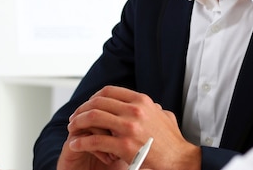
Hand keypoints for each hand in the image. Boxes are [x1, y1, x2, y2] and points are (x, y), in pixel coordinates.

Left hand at [64, 86, 200, 169]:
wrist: (180, 160)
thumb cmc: (172, 142)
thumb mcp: (164, 116)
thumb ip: (153, 108)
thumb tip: (151, 105)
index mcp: (142, 101)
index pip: (109, 91)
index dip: (94, 97)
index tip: (87, 105)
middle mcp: (134, 110)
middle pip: (97, 102)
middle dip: (82, 109)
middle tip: (74, 117)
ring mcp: (129, 127)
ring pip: (93, 117)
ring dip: (78, 122)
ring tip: (72, 128)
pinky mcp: (124, 145)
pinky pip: (95, 140)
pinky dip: (81, 141)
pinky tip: (75, 144)